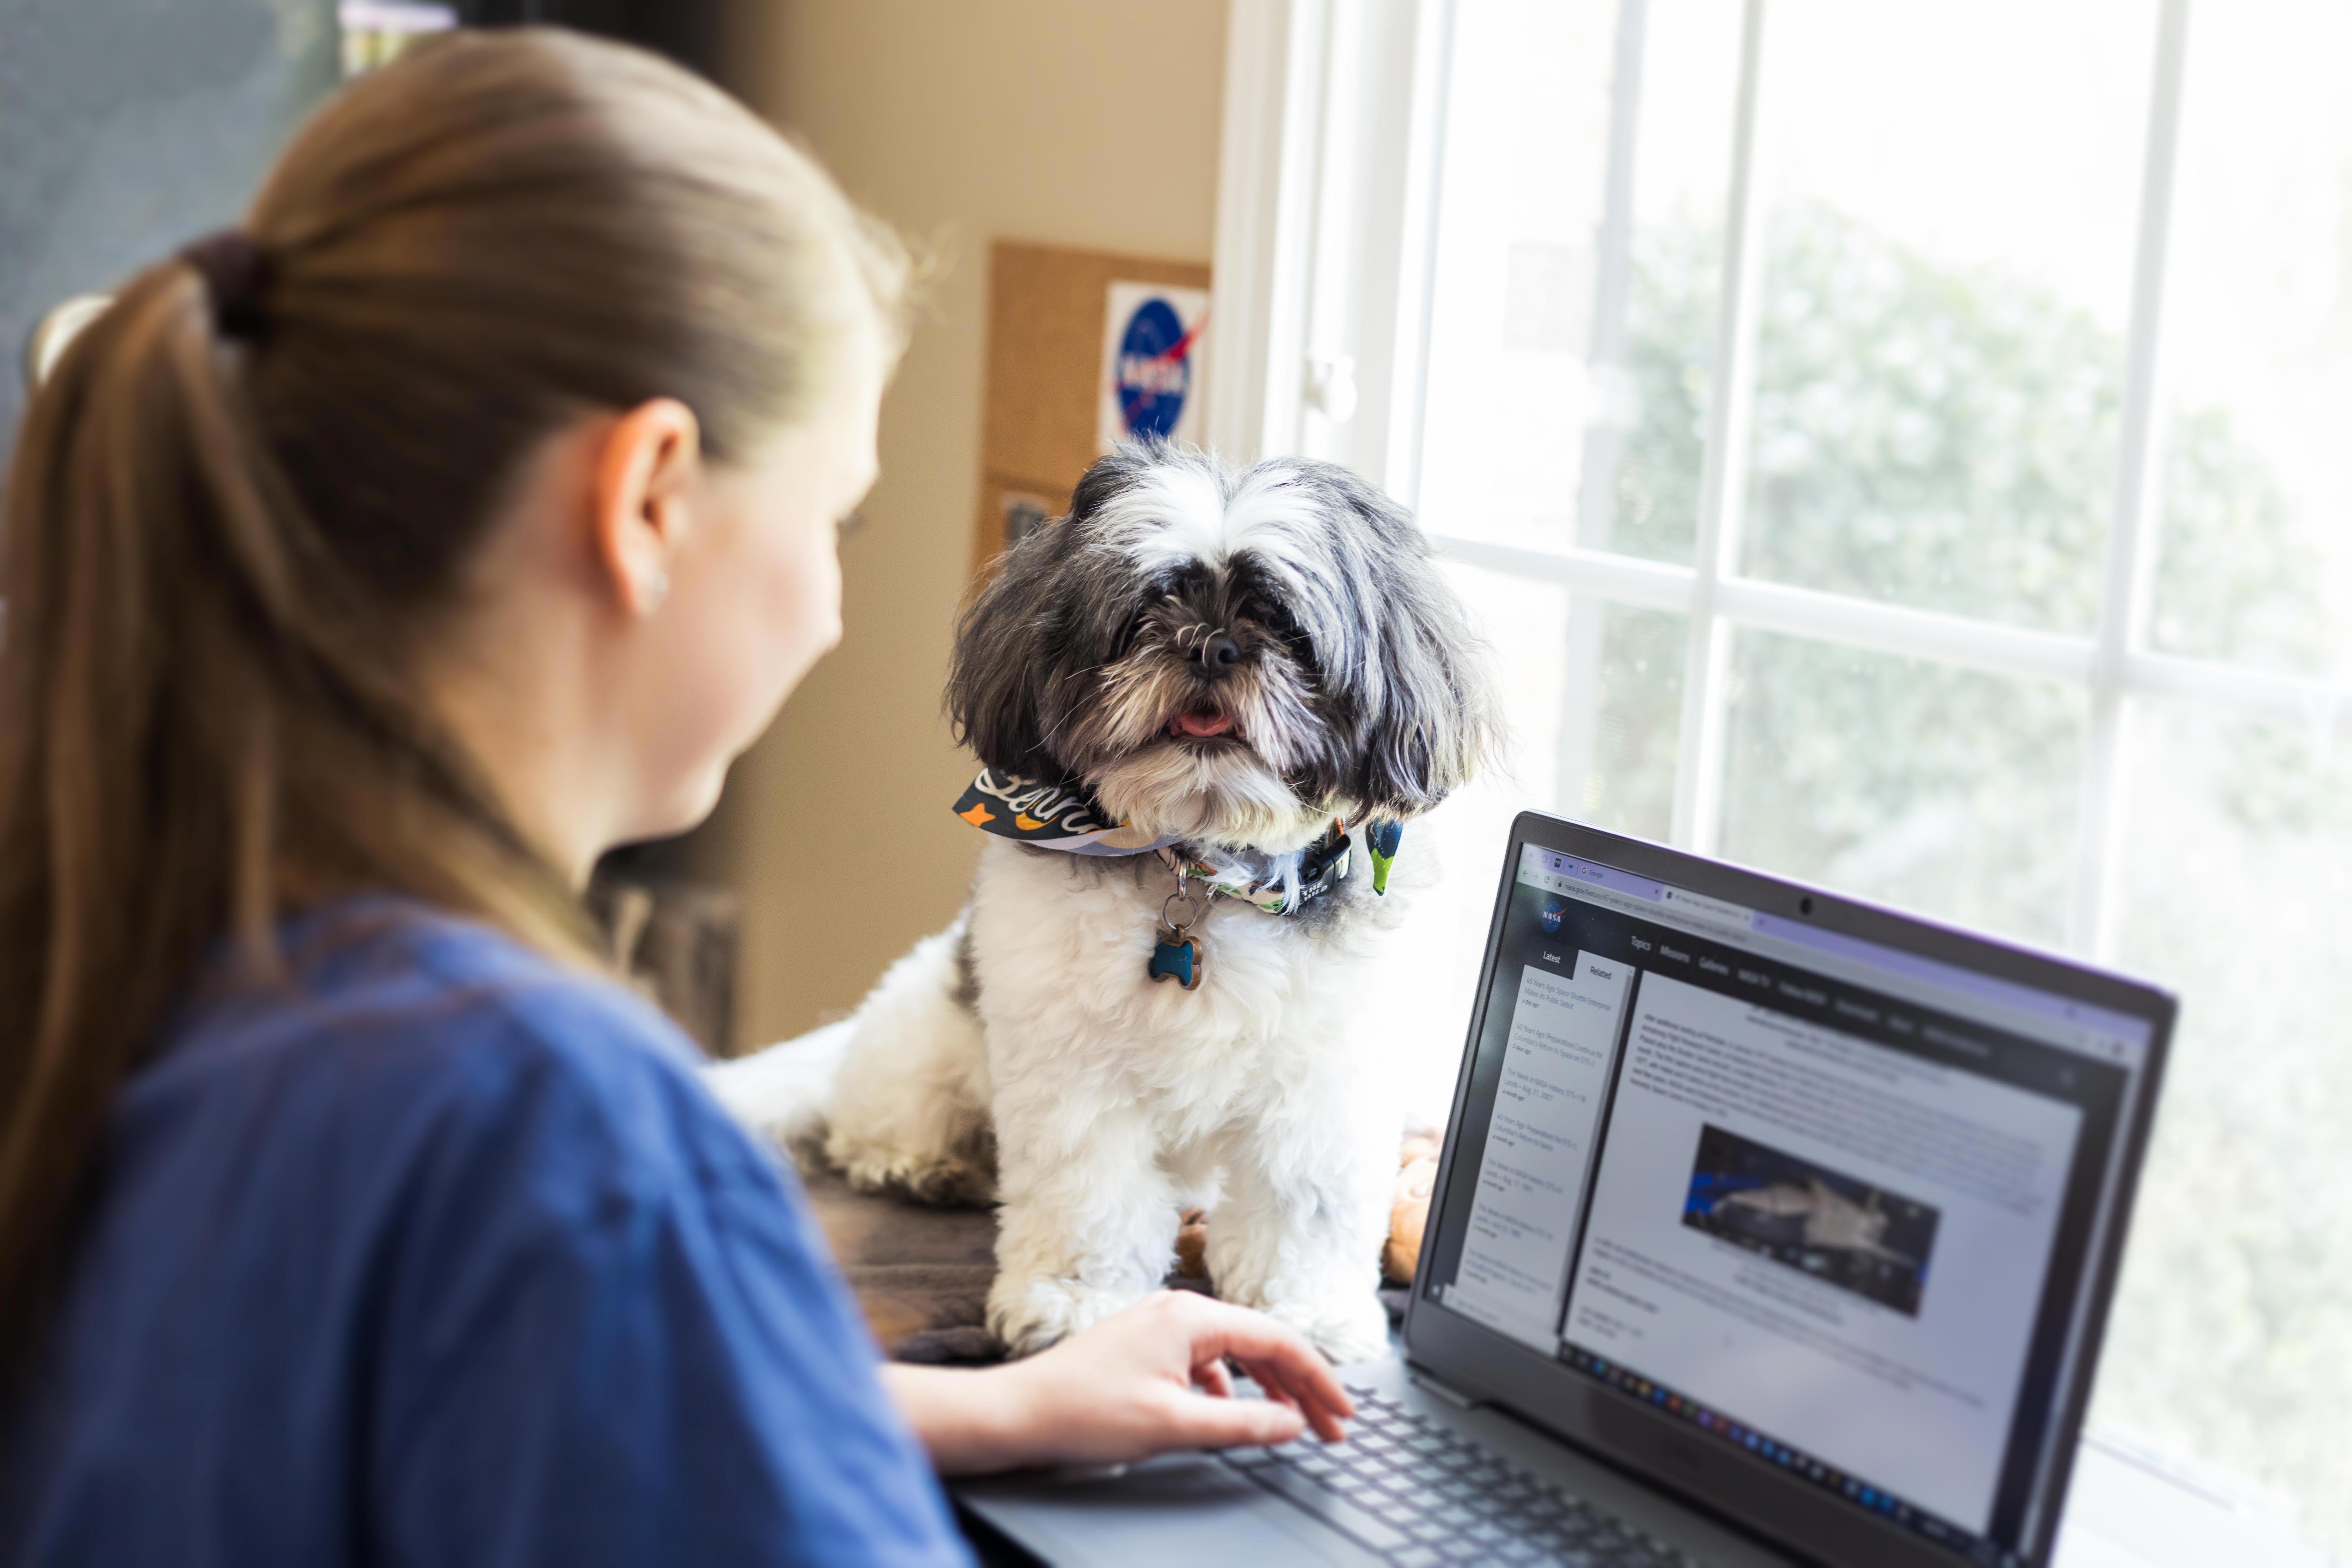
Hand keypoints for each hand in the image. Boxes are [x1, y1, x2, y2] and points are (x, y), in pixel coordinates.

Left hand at [883, 1291, 1356, 1475]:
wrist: (1019, 1412)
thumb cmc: (1085, 1413)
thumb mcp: (1175, 1425)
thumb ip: (1242, 1423)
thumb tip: (1293, 1423)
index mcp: (1192, 1317)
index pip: (1279, 1341)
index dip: (1319, 1381)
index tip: (1344, 1416)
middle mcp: (1180, 1310)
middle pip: (1262, 1343)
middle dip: (1301, 1386)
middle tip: (1331, 1427)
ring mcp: (1161, 1325)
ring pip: (1235, 1352)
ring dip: (1267, 1387)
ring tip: (1291, 1422)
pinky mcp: (1146, 1344)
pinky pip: (1206, 1360)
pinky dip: (1230, 1387)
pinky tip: (1228, 1414)